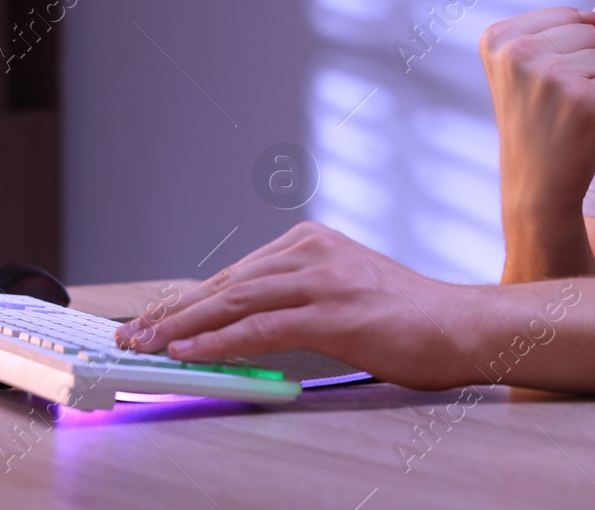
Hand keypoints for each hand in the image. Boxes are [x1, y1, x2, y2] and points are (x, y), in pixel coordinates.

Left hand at [113, 222, 473, 390]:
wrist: (462, 326)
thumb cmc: (408, 320)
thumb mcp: (342, 296)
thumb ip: (295, 302)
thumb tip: (241, 329)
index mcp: (312, 243)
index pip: (235, 274)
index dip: (188, 301)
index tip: (152, 322)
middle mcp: (314, 252)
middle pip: (227, 284)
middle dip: (173, 313)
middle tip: (132, 335)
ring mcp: (325, 280)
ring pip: (236, 301)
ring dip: (183, 327)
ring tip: (146, 345)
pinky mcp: (336, 312)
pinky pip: (263, 326)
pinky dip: (219, 341)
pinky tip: (190, 352)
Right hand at [481, 6, 594, 220]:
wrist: (536, 185)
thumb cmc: (539, 121)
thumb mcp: (533, 66)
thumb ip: (566, 29)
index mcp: (498, 38)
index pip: (567, 16)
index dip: (568, 51)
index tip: (542, 84)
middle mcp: (518, 52)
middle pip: (591, 33)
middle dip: (587, 67)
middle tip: (559, 101)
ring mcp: (549, 75)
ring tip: (570, 113)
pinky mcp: (581, 100)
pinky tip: (586, 127)